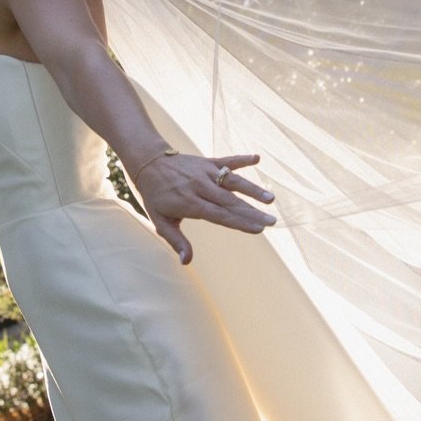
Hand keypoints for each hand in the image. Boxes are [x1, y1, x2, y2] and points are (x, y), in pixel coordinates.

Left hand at [136, 152, 275, 265]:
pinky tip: (257, 158)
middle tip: (272, 222)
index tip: (257, 230)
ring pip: (232, 181)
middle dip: (252, 212)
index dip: (239, 223)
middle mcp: (200, 186)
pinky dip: (242, 159)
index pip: (219, 215)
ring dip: (252, 189)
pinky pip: (227, 160)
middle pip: (230, 201)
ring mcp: (205, 172)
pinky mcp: (208, 161)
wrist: (148, 163)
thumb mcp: (160, 221)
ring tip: (270, 199)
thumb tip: (186, 262)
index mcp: (190, 203)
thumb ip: (176, 241)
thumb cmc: (155, 196)